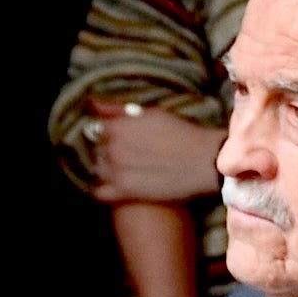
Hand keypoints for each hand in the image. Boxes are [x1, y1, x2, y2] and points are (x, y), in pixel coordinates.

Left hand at [86, 102, 223, 206]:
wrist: (205, 163)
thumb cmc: (182, 134)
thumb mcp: (152, 114)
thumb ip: (118, 110)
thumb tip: (92, 103)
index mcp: (117, 127)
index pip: (96, 127)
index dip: (109, 129)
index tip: (121, 133)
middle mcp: (112, 149)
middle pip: (96, 148)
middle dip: (107, 148)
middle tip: (130, 151)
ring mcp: (116, 172)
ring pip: (97, 169)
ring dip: (107, 167)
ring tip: (128, 167)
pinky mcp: (124, 193)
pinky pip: (99, 192)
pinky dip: (104, 188)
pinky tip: (119, 185)